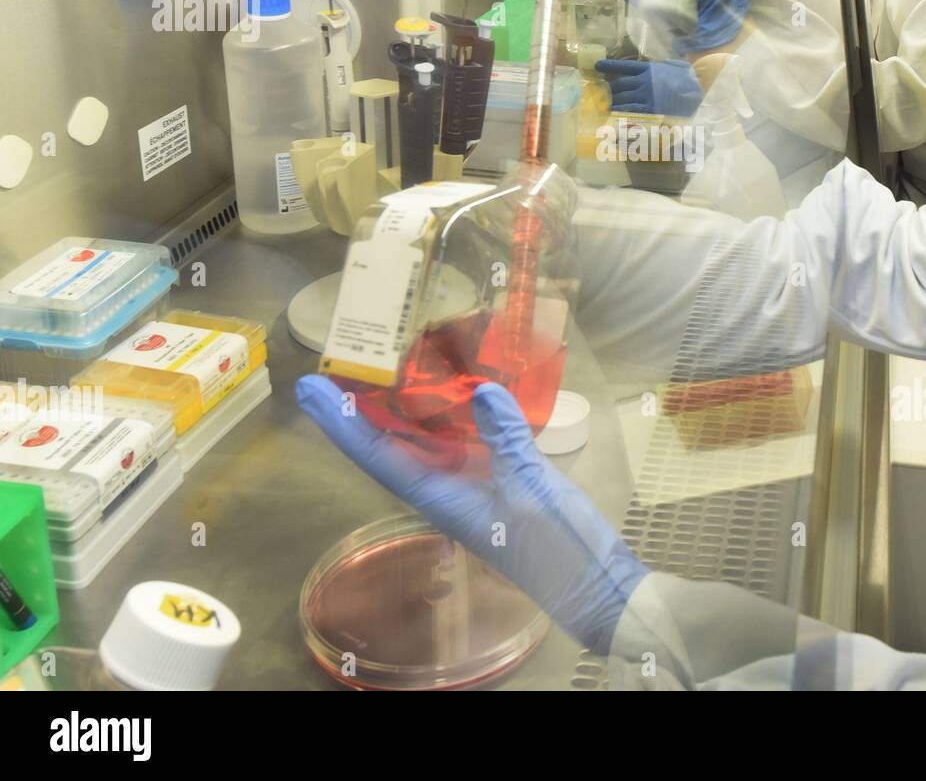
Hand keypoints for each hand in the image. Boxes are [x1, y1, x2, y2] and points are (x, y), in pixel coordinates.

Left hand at [296, 375, 647, 653]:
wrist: (592, 581)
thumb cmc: (556, 546)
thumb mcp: (531, 488)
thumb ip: (507, 438)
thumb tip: (481, 390)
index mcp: (440, 497)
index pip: (378, 454)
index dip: (342, 422)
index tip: (311, 391)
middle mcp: (443, 488)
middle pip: (388, 443)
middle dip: (359, 408)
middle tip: (334, 366)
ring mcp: (468, 482)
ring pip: (420, 439)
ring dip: (398, 407)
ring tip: (380, 368)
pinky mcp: (494, 477)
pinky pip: (457, 439)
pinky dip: (447, 411)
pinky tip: (448, 387)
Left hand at [595, 58, 703, 116]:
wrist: (700, 92)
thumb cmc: (690, 81)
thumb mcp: (676, 67)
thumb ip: (665, 66)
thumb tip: (662, 66)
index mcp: (649, 69)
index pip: (624, 66)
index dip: (609, 66)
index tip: (597, 66)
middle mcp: (643, 81)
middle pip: (619, 85)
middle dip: (611, 91)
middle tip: (607, 95)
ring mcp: (645, 96)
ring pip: (621, 99)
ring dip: (613, 103)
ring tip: (609, 107)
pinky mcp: (648, 110)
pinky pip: (628, 112)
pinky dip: (619, 114)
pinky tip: (614, 115)